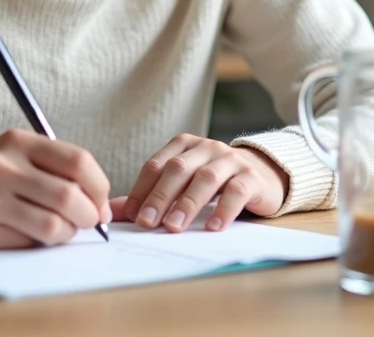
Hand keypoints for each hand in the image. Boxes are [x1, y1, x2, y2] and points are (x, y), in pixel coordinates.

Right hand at [0, 128, 110, 248]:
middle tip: (88, 223)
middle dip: (89, 217)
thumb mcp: (14, 154)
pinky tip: (31, 235)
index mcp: (18, 141)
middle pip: (70, 197)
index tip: (101, 203)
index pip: (79, 162)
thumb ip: (54, 168)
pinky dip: (39, 243)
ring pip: (53, 225)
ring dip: (67, 234)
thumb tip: (100, 203)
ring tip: (61, 230)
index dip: (99, 187)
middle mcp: (3, 165)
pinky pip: (27, 242)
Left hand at [112, 134, 288, 232]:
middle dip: (160, 197)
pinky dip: (223, 210)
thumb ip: (149, 195)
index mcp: (183, 146)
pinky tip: (212, 227)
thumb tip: (111, 212)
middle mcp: (206, 147)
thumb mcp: (182, 184)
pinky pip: (236, 191)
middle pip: (178, 170)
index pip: (156, 165)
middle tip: (147, 223)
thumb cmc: (213, 183)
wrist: (262, 174)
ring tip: (174, 227)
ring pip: (205, 178)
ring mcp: (230, 160)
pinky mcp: (252, 177)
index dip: (141, 189)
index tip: (131, 216)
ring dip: (187, 204)